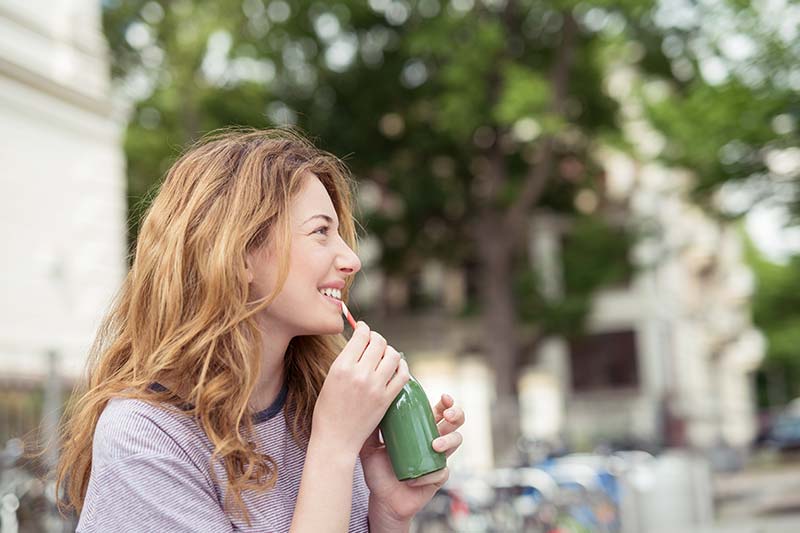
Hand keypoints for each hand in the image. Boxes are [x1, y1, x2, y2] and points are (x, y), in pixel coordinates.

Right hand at [312, 322, 409, 456]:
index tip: (364, 329)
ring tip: (384, 356)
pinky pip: (403, 375)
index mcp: (341, 367)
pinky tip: (397, 368)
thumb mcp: (330, 379)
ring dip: (390, 351)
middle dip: (377, 338)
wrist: (335, 439)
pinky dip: (402, 367)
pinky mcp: (387, 399)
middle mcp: (360, 374)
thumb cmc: (327, 411)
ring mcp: (375, 387)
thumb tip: (359, 343)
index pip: (361, 336)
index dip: (364, 328)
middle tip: (375, 342)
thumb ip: (345, 361)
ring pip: (393, 355)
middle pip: (379, 342)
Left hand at [361, 393, 464, 523]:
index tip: (444, 398)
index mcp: (420, 428)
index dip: (446, 402)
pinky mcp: (438, 477)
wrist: (382, 500)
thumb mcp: (369, 448)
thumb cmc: (378, 471)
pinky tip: (416, 478)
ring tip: (435, 445)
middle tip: (447, 415)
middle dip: (456, 414)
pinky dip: (431, 473)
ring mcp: (438, 459)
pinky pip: (442, 472)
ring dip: (449, 440)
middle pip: (454, 421)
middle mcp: (433, 440)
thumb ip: (368, 430)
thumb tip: (365, 407)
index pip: (438, 410)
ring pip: (456, 441)